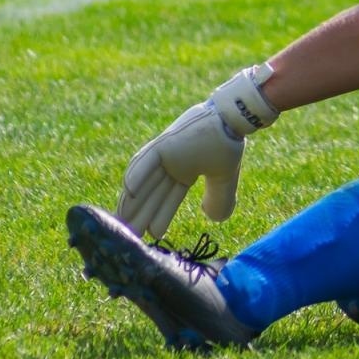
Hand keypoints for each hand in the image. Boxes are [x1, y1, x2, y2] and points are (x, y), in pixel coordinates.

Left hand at [115, 65, 280, 238]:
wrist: (233, 121)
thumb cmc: (229, 144)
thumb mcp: (223, 179)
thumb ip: (219, 198)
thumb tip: (214, 218)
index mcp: (184, 170)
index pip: (168, 197)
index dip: (161, 216)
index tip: (153, 236)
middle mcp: (171, 164)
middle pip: (152, 193)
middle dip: (142, 215)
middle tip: (131, 237)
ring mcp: (164, 153)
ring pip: (144, 181)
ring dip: (134, 201)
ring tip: (125, 223)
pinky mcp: (163, 144)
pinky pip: (145, 161)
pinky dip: (137, 176)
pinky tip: (130, 193)